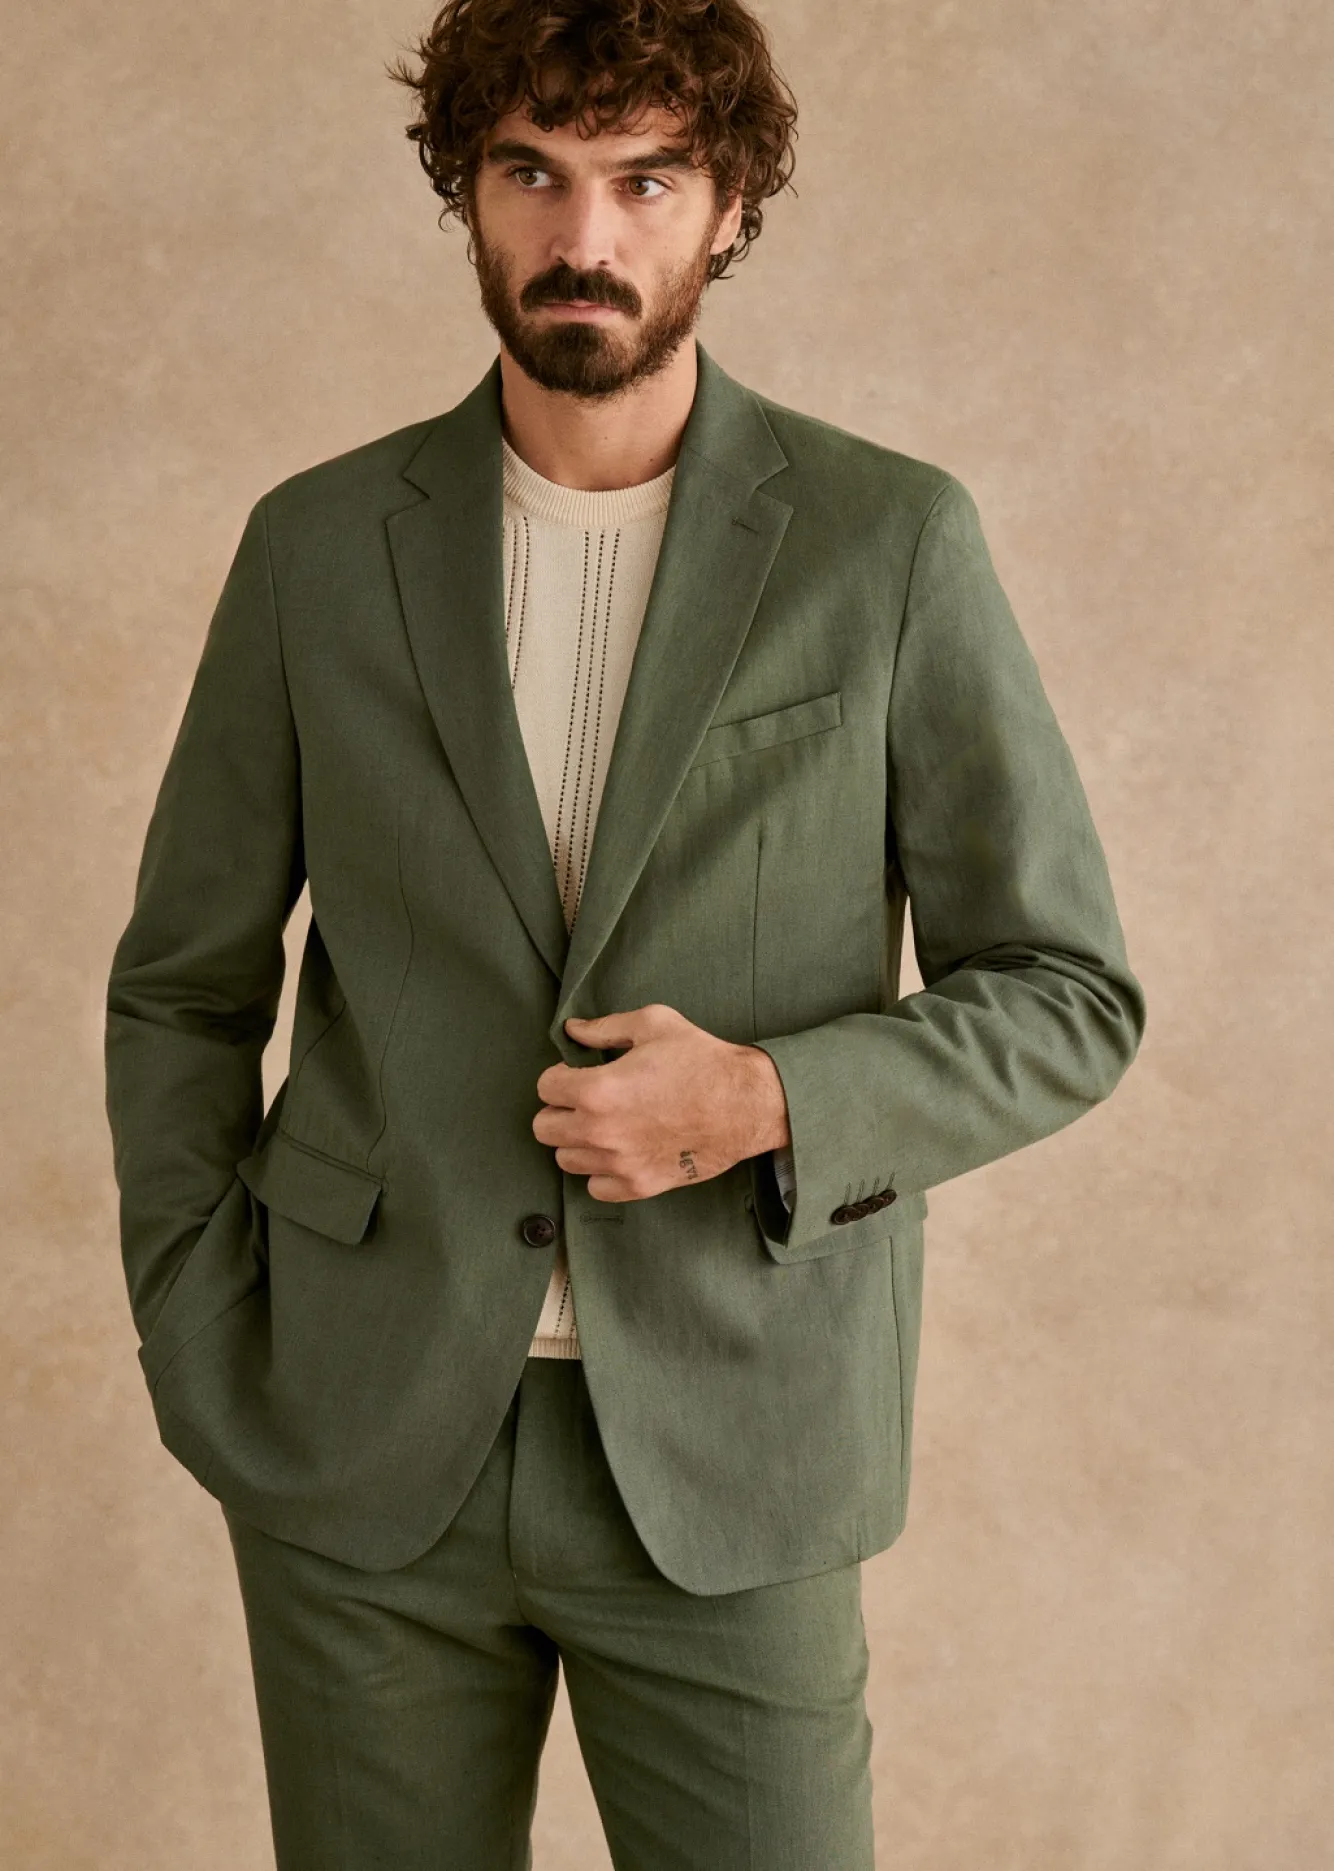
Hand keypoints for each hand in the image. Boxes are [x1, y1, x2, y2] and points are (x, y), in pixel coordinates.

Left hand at [533, 1003, 786, 1203]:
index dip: (560, 1075)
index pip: (545, 1087)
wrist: (746, 1102)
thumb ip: (605, 1027)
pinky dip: (601, 1172)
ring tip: (603, 1125)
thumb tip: (572, 1030)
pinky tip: (619, 1151)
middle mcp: (600, 1131)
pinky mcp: (639, 1185)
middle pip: (544, 1128)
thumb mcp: (653, 1024)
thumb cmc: (702, 1059)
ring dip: (577, 1142)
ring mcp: (618, 1163)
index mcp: (597, 1090)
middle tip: (585, 1100)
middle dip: (559, 1110)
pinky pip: (595, 1187)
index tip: (578, 1073)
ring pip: (566, 1159)